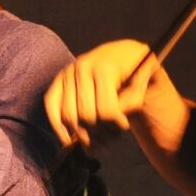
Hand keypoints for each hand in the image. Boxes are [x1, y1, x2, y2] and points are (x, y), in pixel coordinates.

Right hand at [43, 40, 164, 148]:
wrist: (121, 55)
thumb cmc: (136, 71)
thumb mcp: (144, 81)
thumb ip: (133, 101)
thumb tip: (115, 121)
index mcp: (104, 68)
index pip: (106, 110)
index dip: (116, 125)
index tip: (124, 126)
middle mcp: (81, 68)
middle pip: (86, 116)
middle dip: (100, 132)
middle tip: (111, 136)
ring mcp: (67, 74)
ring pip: (68, 117)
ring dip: (83, 135)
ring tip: (97, 140)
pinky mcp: (58, 81)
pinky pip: (51, 107)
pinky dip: (58, 127)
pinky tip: (69, 140)